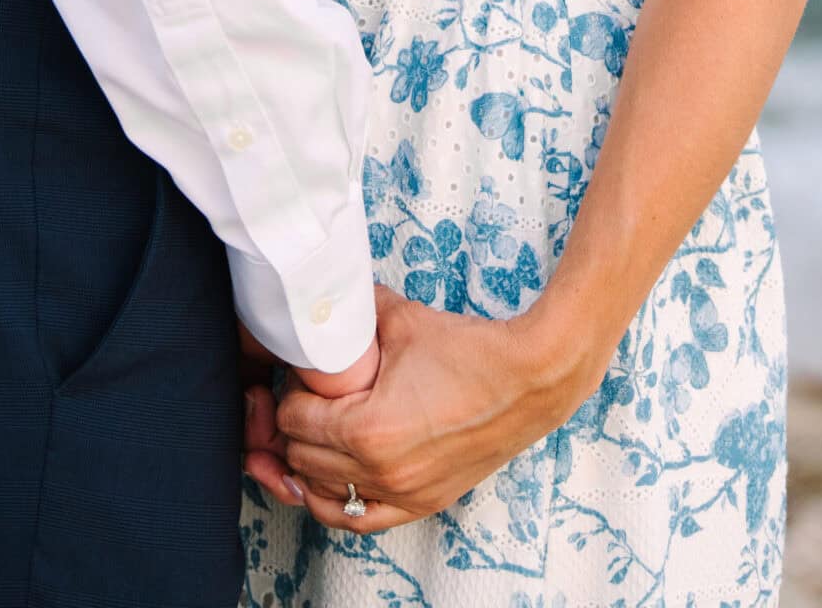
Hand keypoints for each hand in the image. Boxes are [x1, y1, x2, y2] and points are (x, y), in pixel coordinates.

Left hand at [272, 285, 594, 533]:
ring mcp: (403, 495)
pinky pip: (358, 520)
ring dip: (312, 463)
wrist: (529, 381)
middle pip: (301, 458)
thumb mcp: (401, 319)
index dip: (292, 392)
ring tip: (318, 432)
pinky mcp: (422, 504)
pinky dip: (337, 500)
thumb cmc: (469, 350)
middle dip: (297, 425)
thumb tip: (324, 302)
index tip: (305, 376)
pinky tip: (334, 475)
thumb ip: (353, 312)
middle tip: (310, 397)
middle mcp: (381, 472)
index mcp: (369, 429)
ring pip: (323, 493)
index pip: (293, 420)